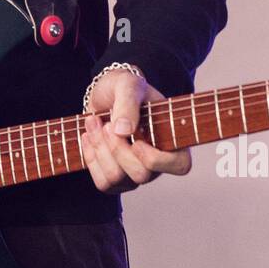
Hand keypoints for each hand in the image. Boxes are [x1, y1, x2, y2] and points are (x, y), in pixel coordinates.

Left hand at [81, 68, 192, 193]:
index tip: (136, 139)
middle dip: (116, 148)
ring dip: (99, 148)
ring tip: (93, 121)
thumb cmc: (124, 88)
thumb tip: (123, 131)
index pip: (180, 165)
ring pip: (116, 178)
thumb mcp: (128, 84)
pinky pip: (103, 183)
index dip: (155, 159)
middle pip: (140, 175)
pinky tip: (88, 136)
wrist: (105, 95)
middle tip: (106, 123)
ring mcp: (136, 174)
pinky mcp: (116, 180)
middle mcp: (158, 163)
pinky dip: (90, 157)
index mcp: (172, 139)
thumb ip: (128, 102)